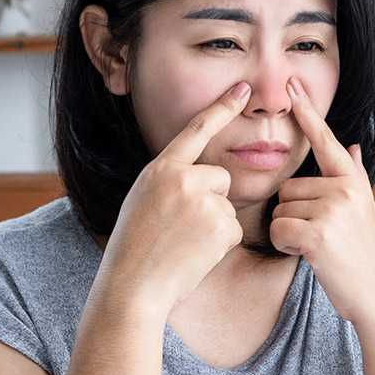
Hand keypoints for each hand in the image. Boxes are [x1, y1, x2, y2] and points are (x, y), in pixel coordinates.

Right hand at [99, 82, 249, 315]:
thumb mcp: (143, 200)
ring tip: (184, 243)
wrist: (132, 285)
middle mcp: (182, 178)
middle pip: (220, 177)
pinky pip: (233, 229)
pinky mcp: (220, 226)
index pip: (195, 130)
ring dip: (214, 225)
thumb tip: (203, 179)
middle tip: (183, 227)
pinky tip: (195, 254)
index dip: (221, 108)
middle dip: (212, 199)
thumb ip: (171, 182)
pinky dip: (220, 244)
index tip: (242, 89)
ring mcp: (203, 201)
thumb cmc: (135, 248)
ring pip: (227, 206)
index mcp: (160, 169)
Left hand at [270, 76, 374, 324]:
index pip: (325, 140)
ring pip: (281, 208)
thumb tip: (354, 147)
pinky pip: (278, 228)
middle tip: (321, 237)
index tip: (291, 83)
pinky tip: (307, 255)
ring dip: (289, 232)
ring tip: (318, 247)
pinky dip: (285, 245)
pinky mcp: (318, 232)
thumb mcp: (364, 211)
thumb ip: (354, 177)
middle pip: (289, 187)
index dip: (307, 111)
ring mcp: (333, 209)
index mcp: (354, 180)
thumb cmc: (364, 257)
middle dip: (294, 214)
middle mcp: (345, 188)